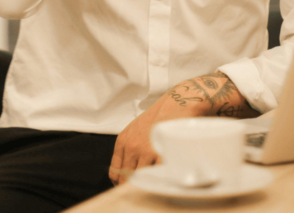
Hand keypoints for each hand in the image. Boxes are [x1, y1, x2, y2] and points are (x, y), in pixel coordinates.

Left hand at [108, 72, 258, 185]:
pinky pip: (157, 175)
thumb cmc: (159, 116)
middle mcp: (132, 146)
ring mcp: (146, 150)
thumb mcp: (135, 130)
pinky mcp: (161, 152)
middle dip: (134, 186)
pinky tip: (164, 180)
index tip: (129, 187)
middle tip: (143, 189)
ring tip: (155, 184)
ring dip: (149, 183)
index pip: (115, 173)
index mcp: (123, 141)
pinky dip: (160, 180)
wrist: (177, 103)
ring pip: (142, 179)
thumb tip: (127, 171)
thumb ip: (129, 149)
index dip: (121, 184)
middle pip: (127, 179)